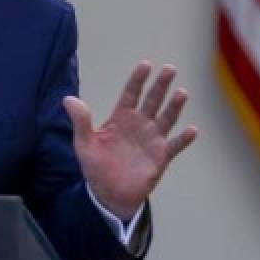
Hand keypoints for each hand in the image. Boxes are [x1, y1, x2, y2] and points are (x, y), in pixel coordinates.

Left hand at [62, 61, 196, 220]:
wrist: (108, 194)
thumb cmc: (96, 167)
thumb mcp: (84, 143)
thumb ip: (80, 121)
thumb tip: (68, 99)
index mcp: (121, 118)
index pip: (131, 94)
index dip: (138, 80)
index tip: (146, 65)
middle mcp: (139, 125)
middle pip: (152, 101)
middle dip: (160, 85)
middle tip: (170, 69)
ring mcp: (152, 139)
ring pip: (166, 118)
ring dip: (174, 106)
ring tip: (182, 92)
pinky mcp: (160, 157)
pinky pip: (174, 146)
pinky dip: (183, 139)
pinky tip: (191, 130)